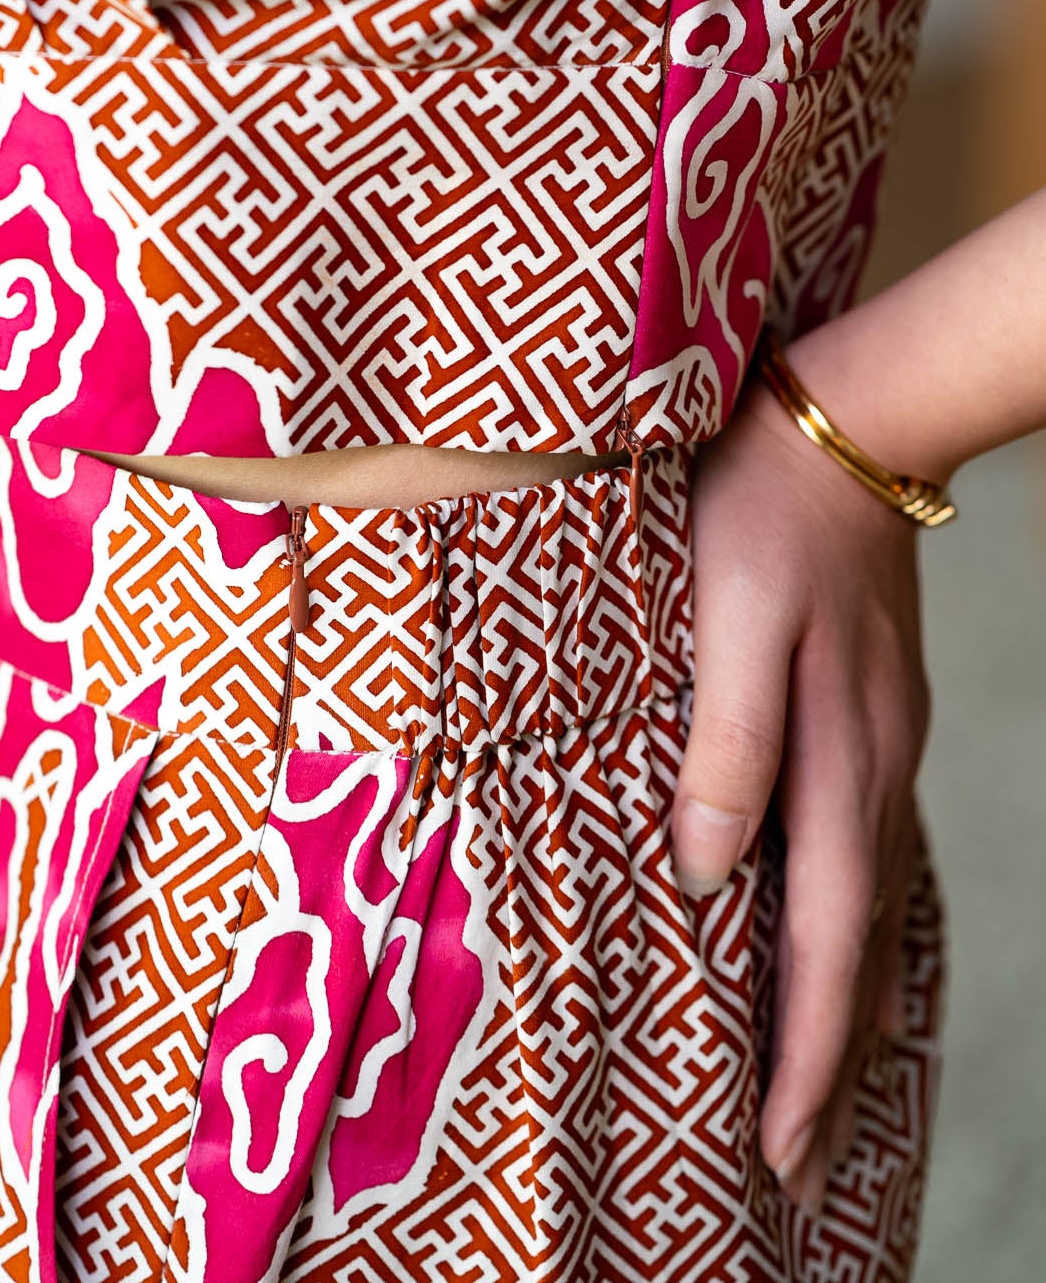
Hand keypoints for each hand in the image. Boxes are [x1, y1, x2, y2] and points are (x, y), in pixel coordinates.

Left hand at [671, 366, 932, 1216]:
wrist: (845, 426)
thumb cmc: (759, 514)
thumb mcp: (728, 620)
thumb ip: (724, 744)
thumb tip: (705, 869)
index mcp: (834, 761)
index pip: (822, 942)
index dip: (803, 1050)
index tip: (781, 1146)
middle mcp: (872, 770)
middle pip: (858, 948)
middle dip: (829, 1061)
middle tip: (800, 1163)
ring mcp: (883, 743)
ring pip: (872, 906)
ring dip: (852, 1005)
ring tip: (831, 1085)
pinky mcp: (873, 714)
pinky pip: (871, 851)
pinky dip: (863, 926)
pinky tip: (851, 940)